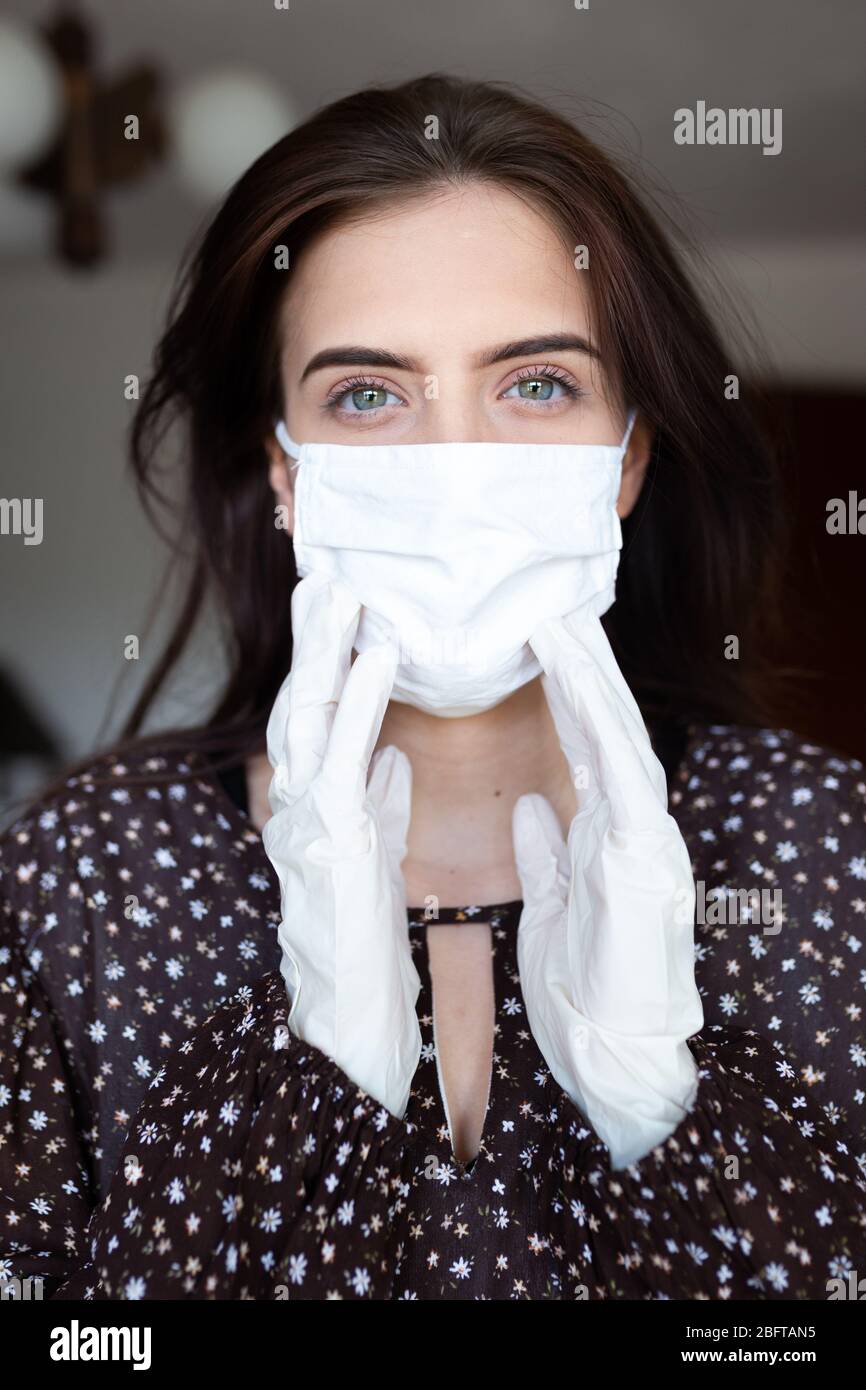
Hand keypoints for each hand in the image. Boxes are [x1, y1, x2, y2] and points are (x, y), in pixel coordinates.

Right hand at [262, 572, 421, 1118]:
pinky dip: (361, 697)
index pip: (317, 720)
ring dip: (325, 646)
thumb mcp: (372, 857)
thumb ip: (379, 802)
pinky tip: (379, 653)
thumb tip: (393, 757)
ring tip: (342, 588)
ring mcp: (306, 820)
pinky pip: (343, 754)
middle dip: (310, 638)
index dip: (326, 663)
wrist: (350, 1020)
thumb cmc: (363, 940)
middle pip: (300, 703)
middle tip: (325, 576)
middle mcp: (297, 805)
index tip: (341, 612)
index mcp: (314, 807)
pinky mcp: (331, 838)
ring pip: (308, 714)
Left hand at [512, 609, 703, 1168]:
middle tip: (551, 609)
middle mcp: (632, 826)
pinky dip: (600, 721)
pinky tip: (578, 679)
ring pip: (619, 737)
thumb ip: (547, 852)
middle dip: (580, 668)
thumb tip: (531, 809)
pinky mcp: (645, 855)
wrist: (616, 1056)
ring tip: (560, 622)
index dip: (562, 695)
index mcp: (607, 836)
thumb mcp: (552, 907)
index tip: (537, 648)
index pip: (584, 750)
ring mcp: (646, 838)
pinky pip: (621, 773)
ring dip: (590, 677)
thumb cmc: (585, 988)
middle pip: (605, 729)